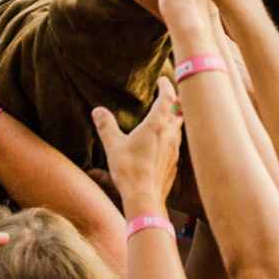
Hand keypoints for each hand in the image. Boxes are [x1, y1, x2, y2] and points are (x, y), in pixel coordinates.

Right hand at [92, 77, 182, 212]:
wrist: (145, 198)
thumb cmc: (129, 170)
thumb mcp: (113, 145)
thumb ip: (106, 126)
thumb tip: (98, 111)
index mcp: (156, 125)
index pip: (167, 99)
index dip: (167, 87)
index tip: (163, 80)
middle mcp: (169, 134)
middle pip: (179, 111)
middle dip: (174, 101)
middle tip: (168, 95)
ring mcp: (175, 149)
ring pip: (180, 127)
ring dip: (176, 118)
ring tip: (168, 115)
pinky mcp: (175, 162)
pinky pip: (177, 143)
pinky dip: (173, 135)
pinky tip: (165, 141)